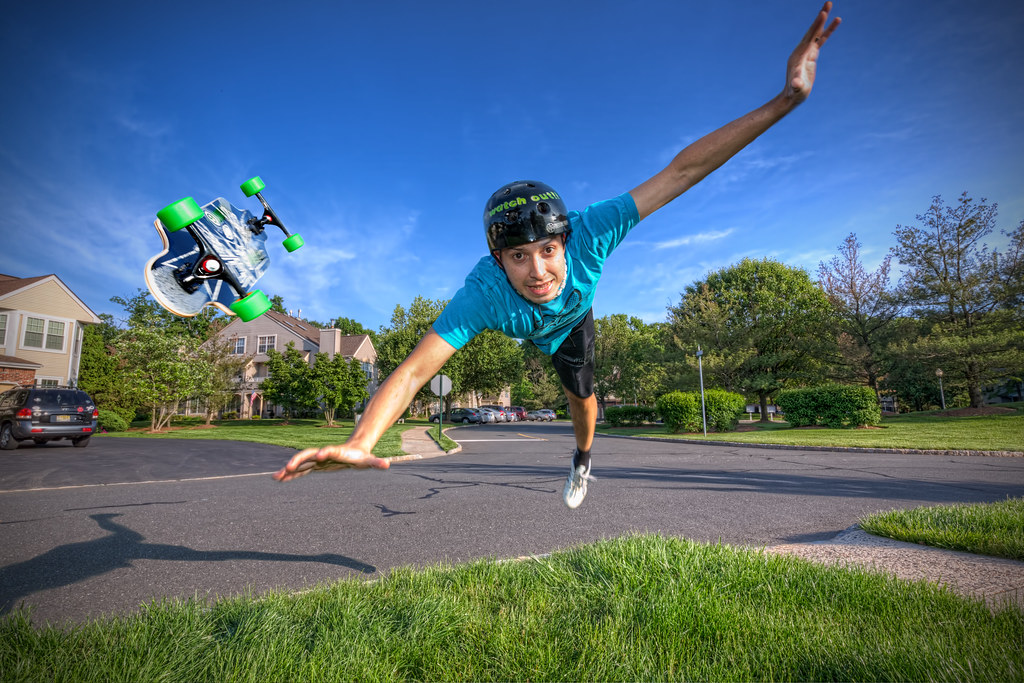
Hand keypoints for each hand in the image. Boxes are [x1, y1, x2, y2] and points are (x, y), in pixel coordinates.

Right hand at [273, 443, 389, 481]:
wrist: (354, 450)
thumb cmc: (362, 456)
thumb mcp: (369, 461)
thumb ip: (377, 462)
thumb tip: (387, 465)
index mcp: (337, 452)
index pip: (330, 451)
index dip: (326, 453)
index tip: (319, 456)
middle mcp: (324, 454)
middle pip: (309, 455)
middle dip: (299, 460)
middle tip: (288, 467)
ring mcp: (317, 459)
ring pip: (300, 463)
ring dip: (288, 469)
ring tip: (275, 477)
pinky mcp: (314, 465)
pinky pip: (300, 471)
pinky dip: (289, 475)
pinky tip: (278, 479)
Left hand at [784, 2, 840, 103]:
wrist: (793, 96)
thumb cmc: (795, 93)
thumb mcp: (797, 88)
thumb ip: (797, 84)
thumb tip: (797, 83)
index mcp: (798, 55)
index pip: (810, 37)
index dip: (817, 26)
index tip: (823, 14)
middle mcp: (801, 51)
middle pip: (812, 31)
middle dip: (820, 17)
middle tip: (828, 3)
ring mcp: (806, 52)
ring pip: (816, 33)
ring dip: (823, 21)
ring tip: (830, 6)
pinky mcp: (811, 55)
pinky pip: (820, 40)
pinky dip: (827, 31)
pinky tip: (835, 22)